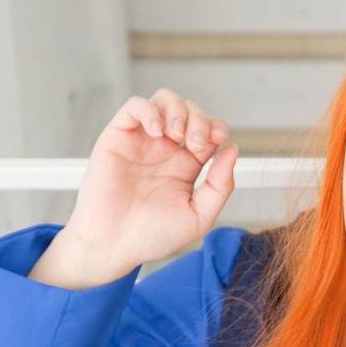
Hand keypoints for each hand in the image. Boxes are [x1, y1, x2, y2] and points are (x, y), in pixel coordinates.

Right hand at [64, 88, 239, 271]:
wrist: (113, 245)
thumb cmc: (152, 236)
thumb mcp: (198, 216)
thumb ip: (220, 186)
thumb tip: (232, 150)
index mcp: (187, 165)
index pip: (209, 131)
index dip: (217, 128)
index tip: (218, 142)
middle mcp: (166, 149)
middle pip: (191, 111)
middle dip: (199, 120)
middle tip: (195, 144)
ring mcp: (142, 141)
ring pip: (165, 100)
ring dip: (178, 110)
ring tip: (176, 135)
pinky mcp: (118, 137)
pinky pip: (135, 106)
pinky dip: (149, 110)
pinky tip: (156, 130)